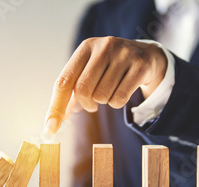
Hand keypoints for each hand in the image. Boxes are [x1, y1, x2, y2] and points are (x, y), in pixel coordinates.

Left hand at [44, 36, 166, 133]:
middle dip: (85, 104)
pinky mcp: (140, 66)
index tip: (50, 128)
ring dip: (103, 102)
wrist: (148, 56)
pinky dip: (117, 103)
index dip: (56, 107)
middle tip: (91, 105)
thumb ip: (71, 91)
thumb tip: (54, 120)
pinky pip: (119, 99)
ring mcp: (124, 54)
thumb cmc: (110, 68)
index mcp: (86, 47)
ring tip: (110, 92)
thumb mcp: (90, 71)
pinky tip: (122, 91)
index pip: (64, 81)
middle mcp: (104, 46)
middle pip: (82, 89)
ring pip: (102, 96)